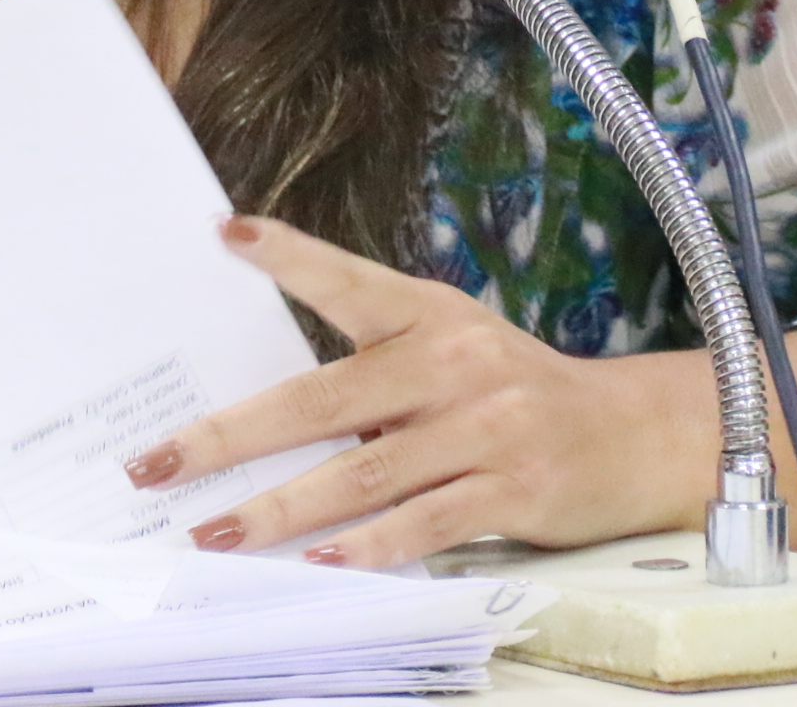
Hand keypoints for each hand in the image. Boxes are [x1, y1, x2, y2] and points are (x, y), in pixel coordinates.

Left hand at [121, 216, 677, 569]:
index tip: (225, 234)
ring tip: (215, 532)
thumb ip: (376, 370)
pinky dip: (368, 545)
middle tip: (160, 462)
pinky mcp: (512, 488)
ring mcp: (484, 427)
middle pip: (322, 400)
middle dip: (230, 436)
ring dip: (278, 509)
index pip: (348, 282)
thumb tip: (268, 416)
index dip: (288, 256)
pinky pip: (424, 521)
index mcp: (431, 315)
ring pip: (360, 473)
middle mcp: (453, 362)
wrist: (636, 435)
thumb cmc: (517, 394)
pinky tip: (319, 561)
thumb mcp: (454, 351)